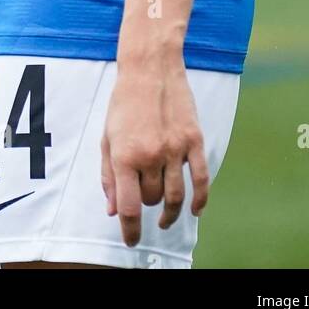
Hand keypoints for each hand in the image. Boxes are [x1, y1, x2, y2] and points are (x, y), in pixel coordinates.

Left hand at [100, 60, 208, 245]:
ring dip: (170, 212)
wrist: (150, 68)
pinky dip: (200, 200)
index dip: (129, 230)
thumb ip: (108, 175)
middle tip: (143, 197)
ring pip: (176, 196)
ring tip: (165, 218)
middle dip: (146, 204)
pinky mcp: (194, 141)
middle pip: (152, 200)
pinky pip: (201, 179)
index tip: (131, 240)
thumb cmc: (124, 101)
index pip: (129, 207)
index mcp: (124, 155)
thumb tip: (113, 209)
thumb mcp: (107, 137)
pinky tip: (195, 210)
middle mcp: (150, 155)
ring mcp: (175, 149)